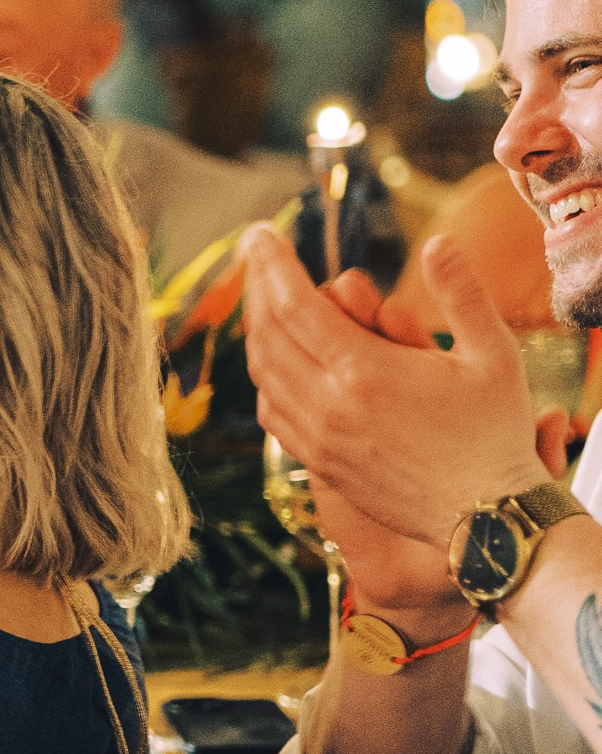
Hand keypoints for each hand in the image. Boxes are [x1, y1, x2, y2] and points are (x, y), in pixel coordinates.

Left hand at [244, 225, 543, 560]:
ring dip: (258, 332)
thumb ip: (462, 292)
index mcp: (364, 372)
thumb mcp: (493, 353)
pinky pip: (274, 414)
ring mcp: (320, 440)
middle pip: (268, 335)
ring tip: (264, 301)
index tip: (260, 235)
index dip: (272, 265)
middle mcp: (329, 406)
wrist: (487, 518)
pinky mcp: (321, 465)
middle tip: (258, 258)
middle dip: (257, 290)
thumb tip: (437, 243)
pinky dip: (266, 378)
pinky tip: (278, 361)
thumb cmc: (495, 434)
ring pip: (263, 376)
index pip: (295, 304)